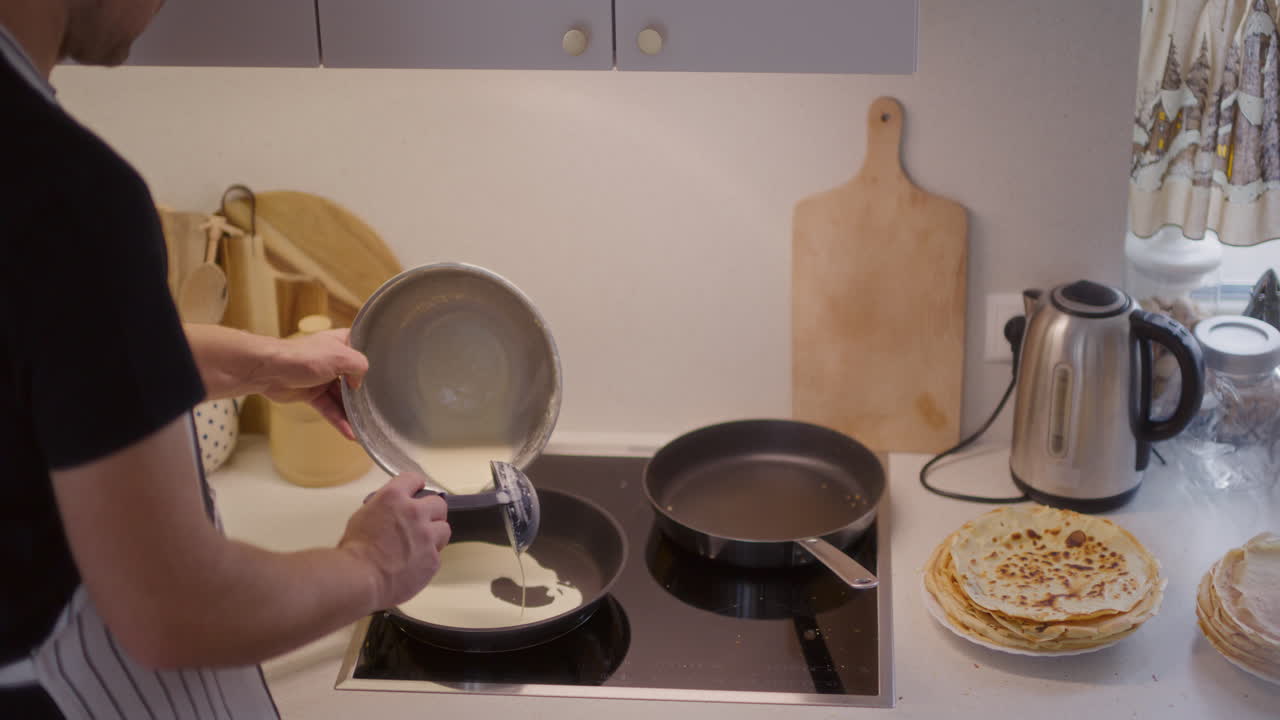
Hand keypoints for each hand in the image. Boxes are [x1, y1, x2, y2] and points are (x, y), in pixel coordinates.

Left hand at [260, 328, 368, 439]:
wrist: (270, 372)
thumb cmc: (302, 357)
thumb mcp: (340, 356)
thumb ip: (359, 366)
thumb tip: (359, 383)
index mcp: (340, 343)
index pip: (362, 349)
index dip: (373, 360)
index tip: (386, 374)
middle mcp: (333, 360)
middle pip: (354, 378)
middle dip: (363, 394)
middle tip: (378, 408)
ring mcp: (322, 378)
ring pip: (342, 397)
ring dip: (352, 413)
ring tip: (364, 427)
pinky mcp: (312, 394)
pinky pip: (329, 409)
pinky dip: (339, 420)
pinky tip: (350, 433)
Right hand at [339, 473, 451, 608]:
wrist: (360, 579)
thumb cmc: (354, 552)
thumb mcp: (363, 517)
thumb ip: (384, 509)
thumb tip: (390, 514)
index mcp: (393, 497)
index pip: (413, 479)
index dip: (416, 485)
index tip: (418, 489)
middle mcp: (414, 512)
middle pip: (438, 504)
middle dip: (432, 512)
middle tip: (423, 522)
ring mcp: (427, 535)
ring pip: (443, 529)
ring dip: (434, 535)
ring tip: (420, 546)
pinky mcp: (433, 558)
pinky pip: (436, 555)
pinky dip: (427, 559)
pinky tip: (413, 565)